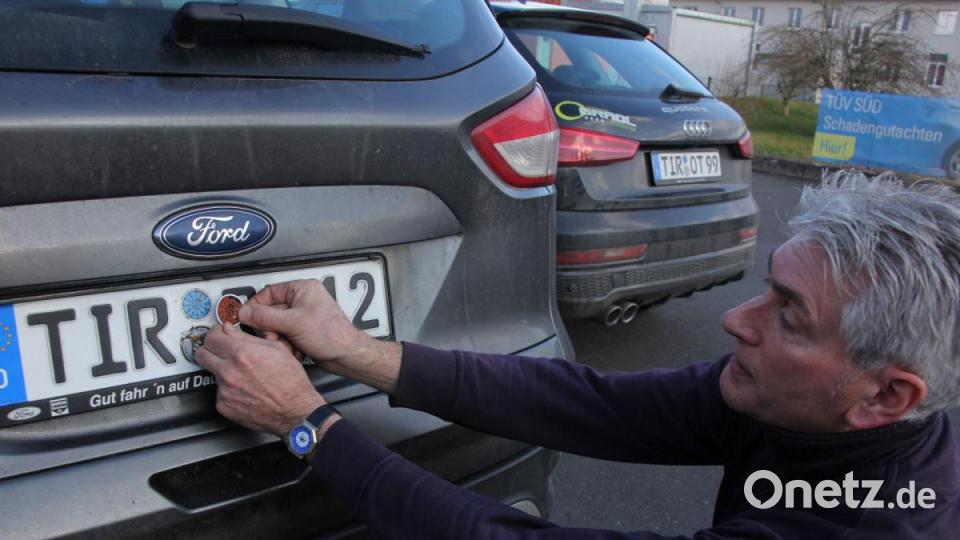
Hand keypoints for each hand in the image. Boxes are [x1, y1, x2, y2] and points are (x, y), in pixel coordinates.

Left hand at [196, 323, 324, 437]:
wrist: (295, 411)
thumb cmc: (291, 382)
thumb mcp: (277, 349)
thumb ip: (249, 337)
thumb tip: (229, 329)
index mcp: (242, 354)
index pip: (211, 336)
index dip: (215, 334)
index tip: (219, 336)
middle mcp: (229, 372)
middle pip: (201, 354)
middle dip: (210, 350)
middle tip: (220, 351)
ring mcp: (224, 391)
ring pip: (212, 373)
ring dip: (223, 372)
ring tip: (243, 376)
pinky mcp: (223, 406)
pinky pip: (219, 392)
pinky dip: (229, 390)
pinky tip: (244, 390)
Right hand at [238, 279, 373, 373]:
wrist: (346, 356)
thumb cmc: (332, 335)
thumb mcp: (293, 322)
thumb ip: (265, 317)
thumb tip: (245, 312)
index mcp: (302, 289)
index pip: (269, 292)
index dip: (256, 305)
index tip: (247, 317)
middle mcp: (303, 300)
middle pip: (271, 311)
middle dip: (270, 327)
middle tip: (272, 336)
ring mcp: (303, 316)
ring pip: (276, 326)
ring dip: (278, 338)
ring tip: (286, 344)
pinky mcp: (303, 331)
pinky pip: (284, 335)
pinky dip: (285, 344)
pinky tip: (293, 350)